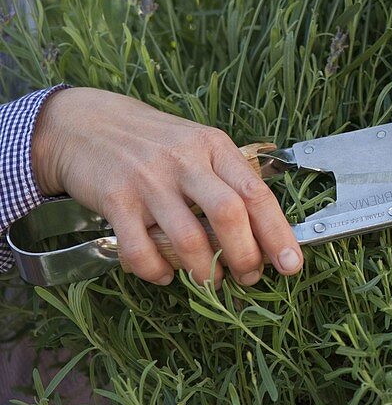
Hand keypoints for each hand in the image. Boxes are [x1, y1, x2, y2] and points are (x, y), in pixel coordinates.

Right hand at [31, 88, 302, 286]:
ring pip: (188, 239)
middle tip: (248, 277)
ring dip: (206, 271)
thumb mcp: (196, 145)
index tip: (291, 265)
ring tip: (211, 280)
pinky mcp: (115, 199)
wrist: (87, 124)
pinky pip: (140, 250)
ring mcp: (149, 180)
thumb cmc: (153, 141)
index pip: (256, 193)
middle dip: (245, 257)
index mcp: (213, 145)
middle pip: (229, 215)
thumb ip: (226, 179)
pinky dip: (157, 272)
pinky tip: (164, 274)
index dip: (277, 233)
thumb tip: (264, 231)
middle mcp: (185, 160)